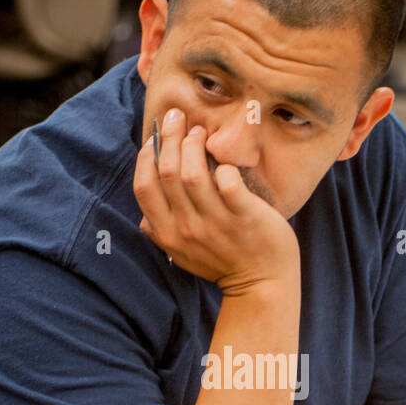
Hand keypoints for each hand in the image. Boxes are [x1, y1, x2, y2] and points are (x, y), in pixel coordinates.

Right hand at [134, 108, 298, 294]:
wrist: (261, 285)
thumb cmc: (222, 264)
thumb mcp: (183, 255)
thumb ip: (162, 234)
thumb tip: (144, 217)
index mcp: (168, 234)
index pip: (144, 188)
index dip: (146, 157)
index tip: (155, 139)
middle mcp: (187, 229)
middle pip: (167, 173)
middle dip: (170, 137)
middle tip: (179, 118)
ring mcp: (217, 224)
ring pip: (193, 174)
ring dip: (194, 145)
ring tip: (201, 132)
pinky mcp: (245, 219)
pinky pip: (229, 184)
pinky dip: (225, 168)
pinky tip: (225, 163)